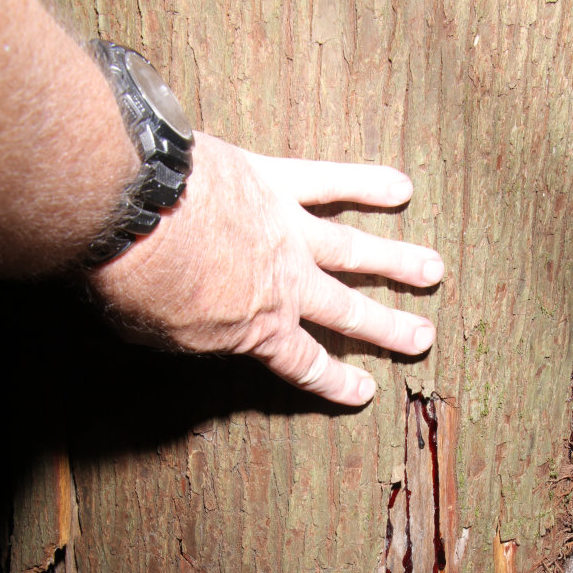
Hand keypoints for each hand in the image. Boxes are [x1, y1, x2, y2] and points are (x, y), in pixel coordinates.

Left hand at [88, 132, 443, 404]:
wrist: (138, 215)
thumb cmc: (140, 285)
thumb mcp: (168, 336)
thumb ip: (201, 336)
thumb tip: (207, 326)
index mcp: (261, 329)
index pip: (307, 364)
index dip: (336, 382)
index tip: (364, 391)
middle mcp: (288, 284)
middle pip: (349, 311)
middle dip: (388, 328)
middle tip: (424, 337)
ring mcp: (289, 231)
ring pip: (357, 249)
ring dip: (398, 260)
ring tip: (434, 269)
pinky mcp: (277, 181)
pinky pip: (330, 182)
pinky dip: (367, 184)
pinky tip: (401, 187)